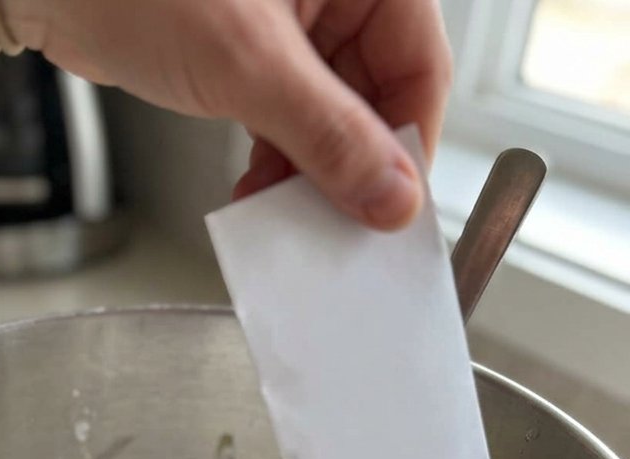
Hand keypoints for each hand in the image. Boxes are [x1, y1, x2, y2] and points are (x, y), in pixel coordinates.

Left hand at [7, 0, 452, 228]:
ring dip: (309, 172)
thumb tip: (391, 198)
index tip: (391, 209)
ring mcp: (292, 22)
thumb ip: (327, 135)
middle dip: (351, 165)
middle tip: (334, 224)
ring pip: (331, 114)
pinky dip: (277, 160)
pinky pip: (288, 116)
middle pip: (376, 95)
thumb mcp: (248, 65)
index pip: (420, 64)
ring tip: (285, 213)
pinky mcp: (252, 53)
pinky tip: (258, 193)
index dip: (408, 144)